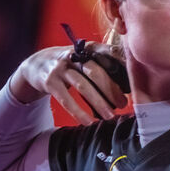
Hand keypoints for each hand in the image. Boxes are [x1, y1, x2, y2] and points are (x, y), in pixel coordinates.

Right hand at [10, 44, 128, 124]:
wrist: (36, 64)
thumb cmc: (70, 64)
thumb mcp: (84, 58)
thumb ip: (102, 65)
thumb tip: (128, 86)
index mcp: (86, 48)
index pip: (106, 51)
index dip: (119, 59)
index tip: (133, 70)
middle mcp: (73, 55)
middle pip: (95, 72)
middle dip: (111, 89)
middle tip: (124, 104)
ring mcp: (60, 68)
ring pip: (82, 85)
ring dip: (98, 102)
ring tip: (110, 115)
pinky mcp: (49, 81)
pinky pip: (65, 99)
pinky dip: (78, 111)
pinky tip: (88, 121)